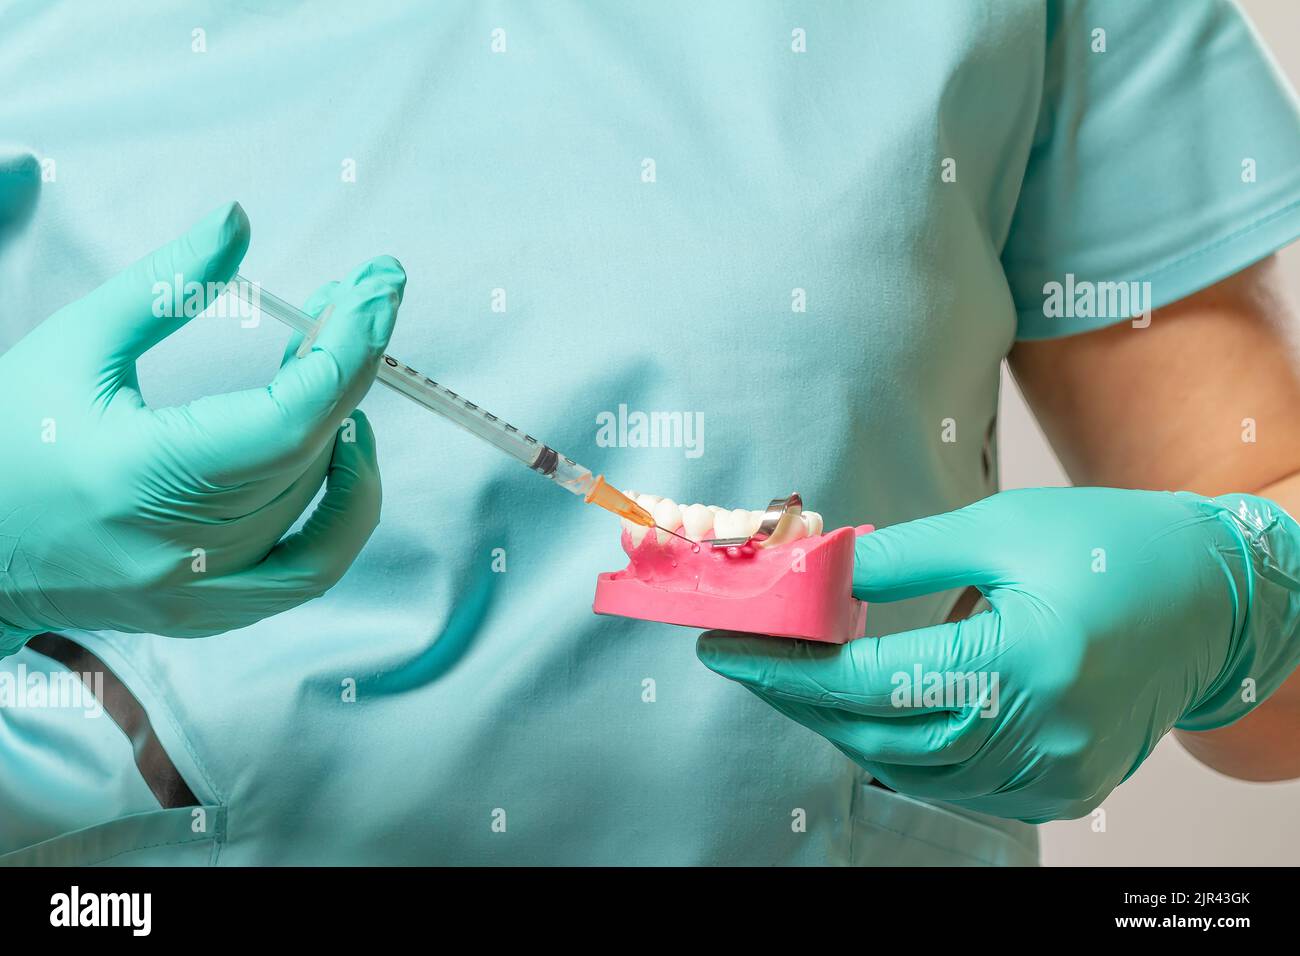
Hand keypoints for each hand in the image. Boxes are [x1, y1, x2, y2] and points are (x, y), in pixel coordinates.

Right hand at [0, 202, 404, 648]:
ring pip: (316, 503)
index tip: (377, 291)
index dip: (348, 351)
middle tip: (361, 299)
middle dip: (351, 365)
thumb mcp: (74, 345)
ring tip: (338, 355)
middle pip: (312, 454)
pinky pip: (311, 569)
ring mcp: (200, 594)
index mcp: (141, 475)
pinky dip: (346, 509)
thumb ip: (164, 285)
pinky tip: (348, 450)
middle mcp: (182, 548)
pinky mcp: (209, 613)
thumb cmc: (2, 438)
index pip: (289, 421)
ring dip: (344, 423)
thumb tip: (239, 217)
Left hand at [697, 487, 1299, 821]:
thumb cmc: (1112, 547)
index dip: (786, 668)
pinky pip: (953, 781)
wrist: (1212, 601)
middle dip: (799, 697)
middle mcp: (1038, 736)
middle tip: (749, 656)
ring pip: (907, 768)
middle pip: (877, 735)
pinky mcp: (1060, 791)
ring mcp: (1052, 777)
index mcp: (1025, 663)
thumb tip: (816, 572)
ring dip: (844, 722)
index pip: (870, 683)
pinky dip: (900, 746)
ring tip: (800, 673)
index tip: (724, 646)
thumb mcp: (1000, 528)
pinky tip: (872, 706)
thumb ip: (901, 558)